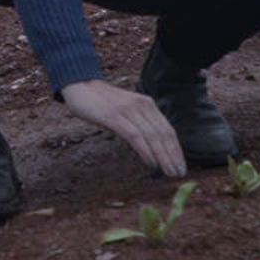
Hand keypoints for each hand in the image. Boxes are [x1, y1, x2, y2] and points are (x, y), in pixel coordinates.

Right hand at [58, 78, 187, 176]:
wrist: (79, 85)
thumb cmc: (101, 102)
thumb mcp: (125, 110)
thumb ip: (138, 122)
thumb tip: (151, 145)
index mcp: (147, 104)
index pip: (168, 129)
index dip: (176, 149)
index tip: (181, 165)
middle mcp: (141, 105)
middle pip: (163, 134)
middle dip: (173, 156)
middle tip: (178, 174)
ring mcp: (128, 110)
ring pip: (151, 136)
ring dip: (163, 157)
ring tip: (168, 172)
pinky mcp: (113, 115)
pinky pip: (134, 136)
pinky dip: (145, 151)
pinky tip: (151, 163)